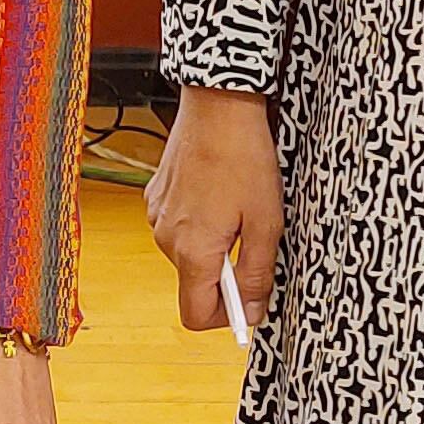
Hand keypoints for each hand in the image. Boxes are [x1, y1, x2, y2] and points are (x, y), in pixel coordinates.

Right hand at [145, 84, 282, 334]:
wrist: (216, 105)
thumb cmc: (244, 158)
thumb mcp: (266, 222)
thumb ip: (256, 274)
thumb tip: (252, 311)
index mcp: (193, 251)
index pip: (196, 316)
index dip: (227, 318)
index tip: (251, 303)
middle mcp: (166, 239)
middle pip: (194, 284)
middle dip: (226, 276)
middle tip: (256, 243)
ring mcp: (157, 216)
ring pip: (188, 254)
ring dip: (215, 246)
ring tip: (239, 210)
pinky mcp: (157, 197)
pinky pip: (179, 227)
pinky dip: (201, 222)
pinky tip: (220, 194)